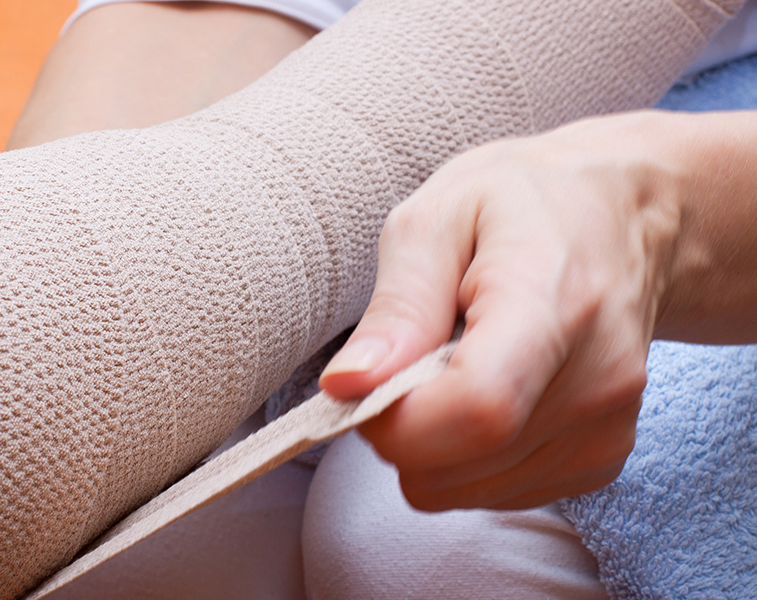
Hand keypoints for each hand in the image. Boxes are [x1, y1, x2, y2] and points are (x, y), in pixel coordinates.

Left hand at [319, 111, 695, 510]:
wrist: (624, 218)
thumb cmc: (522, 205)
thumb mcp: (436, 220)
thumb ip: (396, 308)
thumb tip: (346, 386)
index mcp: (552, 303)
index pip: (478, 410)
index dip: (396, 420)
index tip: (364, 384)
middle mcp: (596, 379)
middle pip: (460, 464)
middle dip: (399, 429)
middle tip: (406, 358)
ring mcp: (605, 427)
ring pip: (464, 491)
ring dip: (433, 443)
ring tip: (455, 364)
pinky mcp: (600, 459)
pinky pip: (492, 494)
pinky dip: (467, 456)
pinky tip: (487, 390)